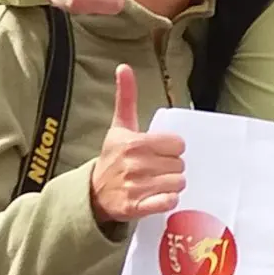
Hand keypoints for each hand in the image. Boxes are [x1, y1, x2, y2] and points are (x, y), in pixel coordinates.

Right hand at [89, 65, 184, 224]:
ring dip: (171, 185)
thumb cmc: (112, 158)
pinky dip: (168, 200)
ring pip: (178, 183)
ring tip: (157, 183)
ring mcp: (135, 187)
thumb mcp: (119, 126)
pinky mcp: (136, 207)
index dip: (171, 149)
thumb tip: (124, 67)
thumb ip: (126, 96)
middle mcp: (134, 164)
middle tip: (157, 169)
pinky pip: (168, 202)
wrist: (93, 193)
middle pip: (179, 164)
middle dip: (171, 167)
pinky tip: (158, 197)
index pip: (177, 144)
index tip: (159, 152)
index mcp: (133, 142)